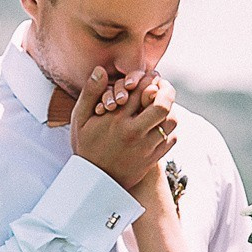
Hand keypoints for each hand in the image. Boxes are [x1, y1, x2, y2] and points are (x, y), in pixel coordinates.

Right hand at [71, 68, 177, 191]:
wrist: (94, 182)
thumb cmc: (86, 146)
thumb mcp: (80, 119)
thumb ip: (90, 93)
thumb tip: (101, 70)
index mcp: (116, 120)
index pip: (140, 90)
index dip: (149, 78)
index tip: (151, 75)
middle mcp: (134, 133)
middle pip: (162, 105)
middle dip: (166, 90)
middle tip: (164, 85)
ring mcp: (146, 147)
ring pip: (171, 122)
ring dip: (171, 109)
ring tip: (164, 103)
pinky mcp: (153, 158)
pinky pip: (171, 139)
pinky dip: (170, 128)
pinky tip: (162, 123)